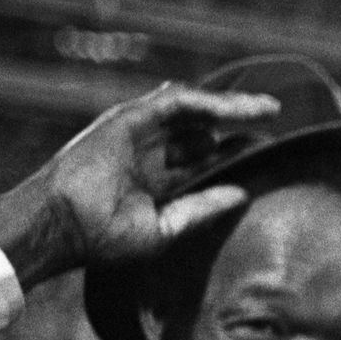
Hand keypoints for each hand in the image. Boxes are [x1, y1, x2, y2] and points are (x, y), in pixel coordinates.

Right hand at [0, 83, 279, 286]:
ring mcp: (140, 133)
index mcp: (158, 180)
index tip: (271, 152)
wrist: (63, 226)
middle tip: (277, 124)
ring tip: (269, 110)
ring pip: (194, 112)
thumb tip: (244, 195)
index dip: (236, 154)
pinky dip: (209, 101)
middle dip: (240, 126)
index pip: (205, 160)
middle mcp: (151, 153)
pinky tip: (239, 108)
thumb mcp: (166, 227)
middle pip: (204, 132)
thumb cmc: (103, 238)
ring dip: (232, 108)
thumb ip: (203, 209)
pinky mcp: (129, 118)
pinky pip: (176, 102)